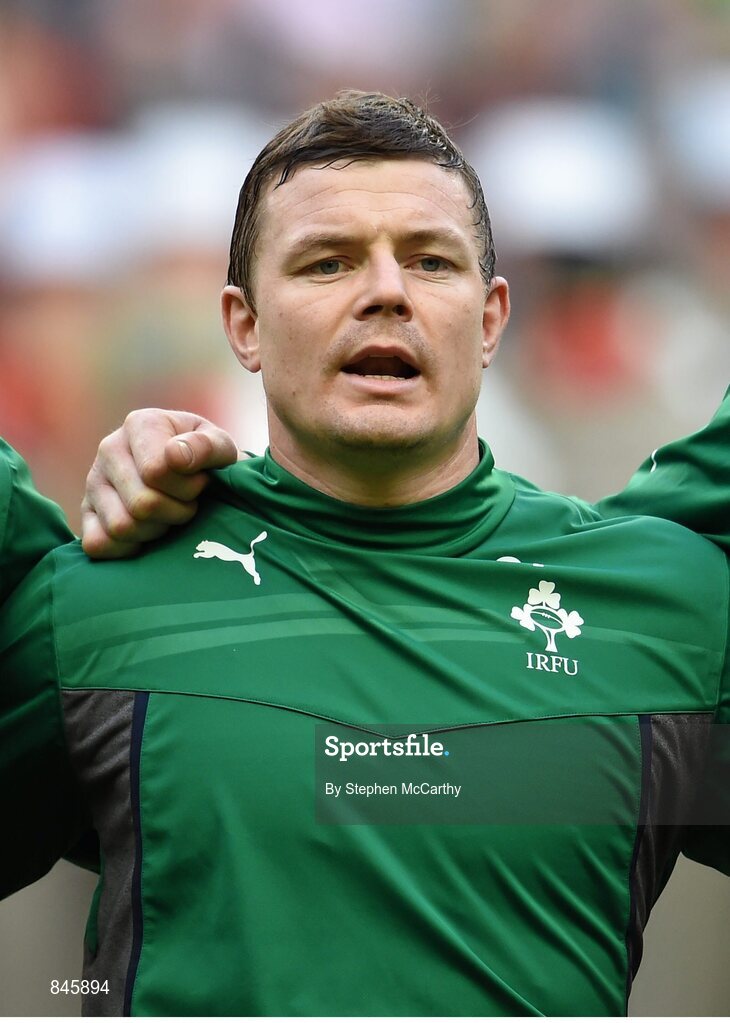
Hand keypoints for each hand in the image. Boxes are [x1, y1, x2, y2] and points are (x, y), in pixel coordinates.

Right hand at [82, 409, 239, 558]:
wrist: (190, 473)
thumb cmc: (206, 458)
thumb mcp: (220, 446)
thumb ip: (207, 447)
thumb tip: (175, 456)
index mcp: (140, 424)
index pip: (156, 472)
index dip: (188, 488)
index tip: (201, 482)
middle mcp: (109, 448)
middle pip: (142, 504)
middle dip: (176, 512)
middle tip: (188, 504)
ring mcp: (93, 481)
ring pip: (121, 527)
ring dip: (155, 531)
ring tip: (168, 516)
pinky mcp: (86, 512)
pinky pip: (97, 544)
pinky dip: (126, 548)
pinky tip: (146, 535)